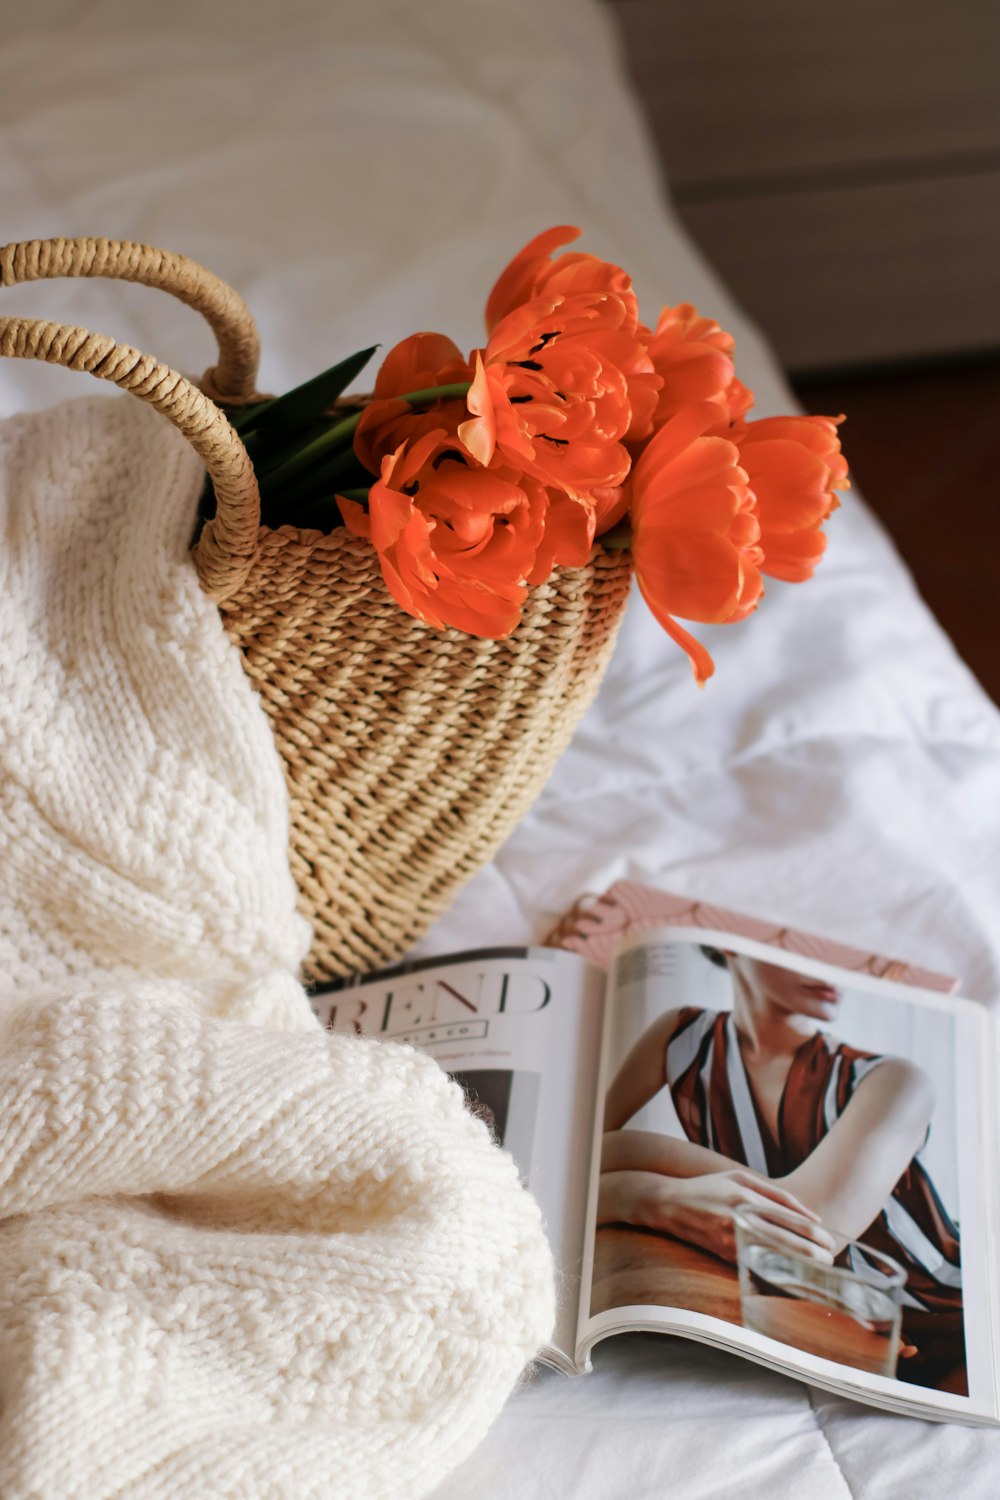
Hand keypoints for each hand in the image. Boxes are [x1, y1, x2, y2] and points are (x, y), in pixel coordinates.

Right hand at [599, 1167, 835, 1265]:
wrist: (670, 1204)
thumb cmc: (710, 1187)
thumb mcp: (740, 1178)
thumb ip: (775, 1195)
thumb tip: (810, 1215)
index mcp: (746, 1198)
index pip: (788, 1218)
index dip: (812, 1231)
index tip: (829, 1238)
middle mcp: (740, 1221)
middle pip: (785, 1241)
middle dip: (812, 1252)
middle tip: (831, 1258)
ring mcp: (732, 1241)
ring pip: (774, 1257)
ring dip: (799, 1265)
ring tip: (819, 1269)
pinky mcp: (726, 1256)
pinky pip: (758, 1265)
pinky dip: (778, 1271)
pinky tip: (794, 1276)